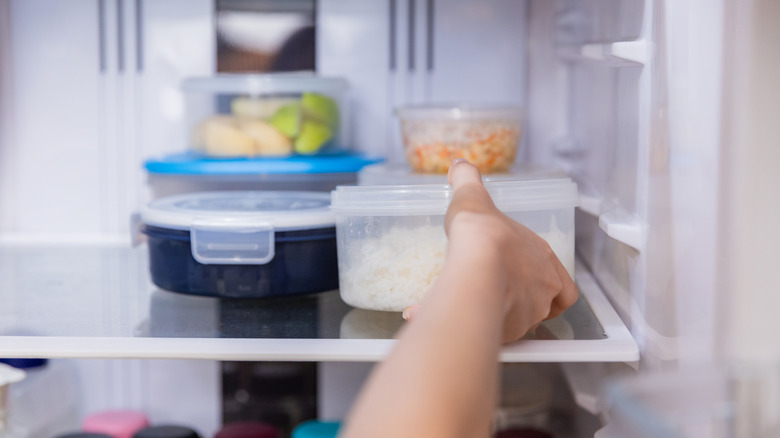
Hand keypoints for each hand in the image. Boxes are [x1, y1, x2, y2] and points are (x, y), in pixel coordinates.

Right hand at [405, 159, 577, 342]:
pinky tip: (452, 320)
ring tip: (474, 310)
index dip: (544, 283)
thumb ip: (467, 181)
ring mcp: (530, 314)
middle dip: (523, 303)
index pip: (561, 282)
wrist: (476, 265)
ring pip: (521, 324)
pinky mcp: (510, 333)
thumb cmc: (483, 232)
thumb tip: (460, 165)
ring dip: (502, 318)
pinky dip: (476, 329)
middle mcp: (544, 289)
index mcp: (543, 258)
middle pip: (544, 306)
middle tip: (497, 296)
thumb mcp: (474, 197)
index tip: (523, 281)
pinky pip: (495, 336)